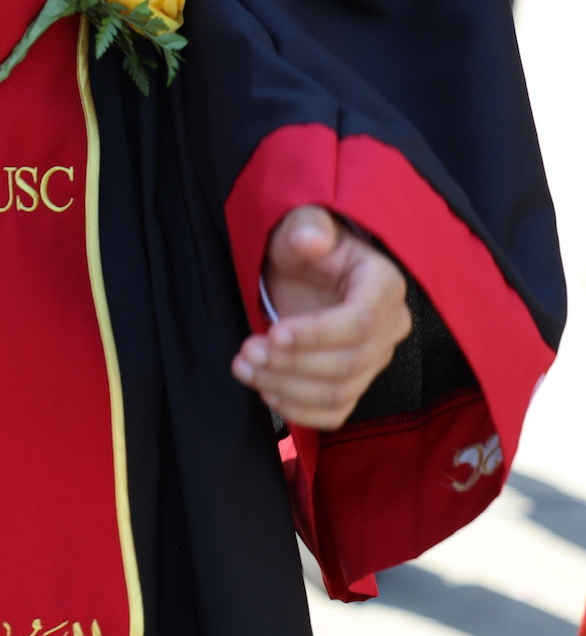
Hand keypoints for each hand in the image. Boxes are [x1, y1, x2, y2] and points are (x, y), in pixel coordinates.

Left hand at [231, 205, 411, 428]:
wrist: (308, 270)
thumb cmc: (306, 243)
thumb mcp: (303, 223)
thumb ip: (307, 226)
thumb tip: (309, 238)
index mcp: (384, 285)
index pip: (360, 322)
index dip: (317, 334)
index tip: (274, 333)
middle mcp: (390, 327)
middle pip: (348, 364)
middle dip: (292, 364)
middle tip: (247, 352)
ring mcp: (375, 359)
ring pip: (338, 393)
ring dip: (287, 389)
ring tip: (245, 369)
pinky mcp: (356, 382)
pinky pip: (335, 412)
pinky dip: (299, 411)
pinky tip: (267, 392)